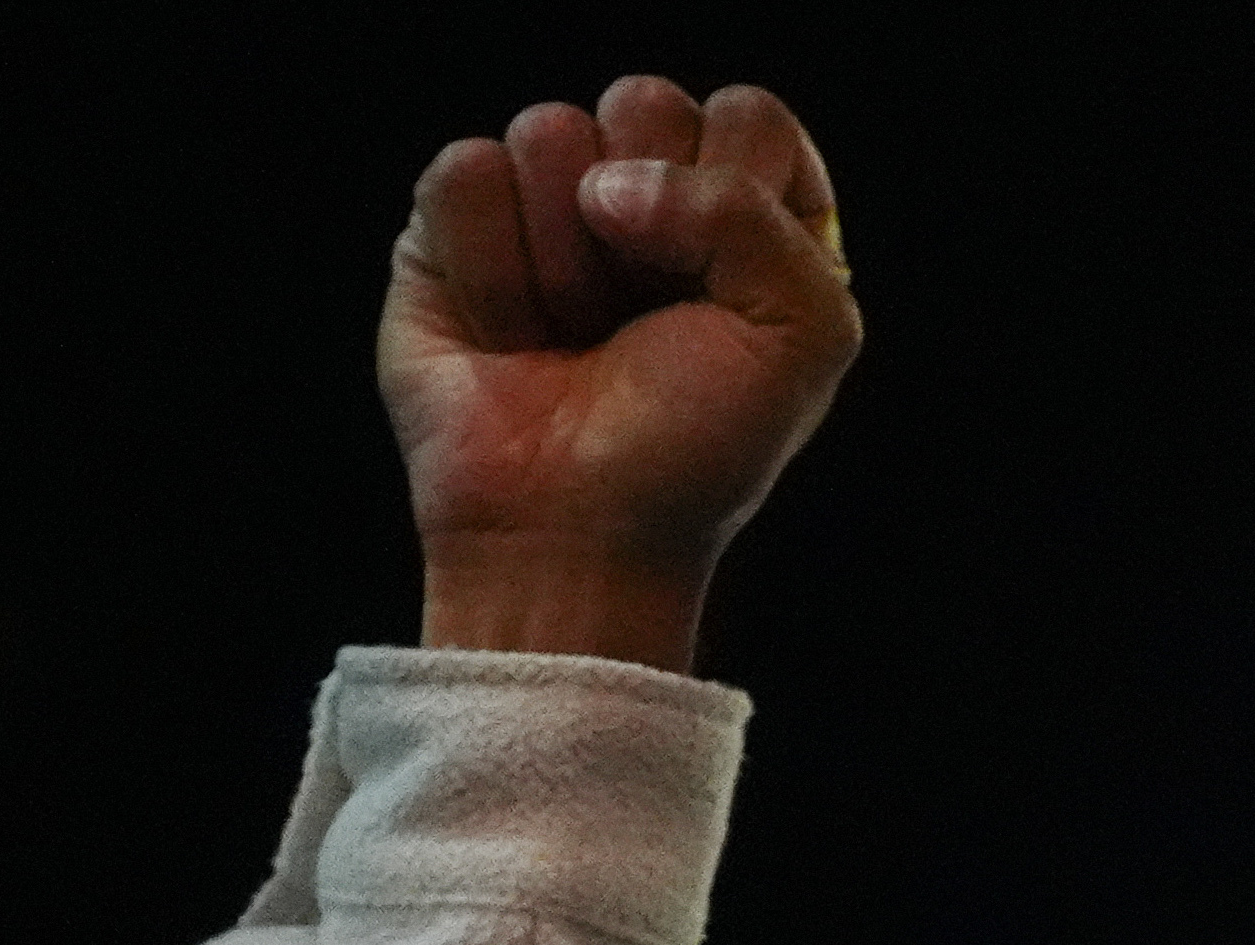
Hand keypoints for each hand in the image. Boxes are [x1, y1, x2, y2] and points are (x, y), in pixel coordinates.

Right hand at [382, 77, 861, 670]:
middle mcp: (648, 199)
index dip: (734, 194)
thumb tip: (611, 184)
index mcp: (745, 215)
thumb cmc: (693, 448)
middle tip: (638, 317)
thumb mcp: (801, 335)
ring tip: (571, 335)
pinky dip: (491, 269)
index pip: (748, 117)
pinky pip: (466, 171)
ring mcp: (547, 207)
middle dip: (648, 223)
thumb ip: (753, 214)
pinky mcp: (453, 229)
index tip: (725, 290)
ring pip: (549, 130)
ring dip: (566, 260)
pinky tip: (507, 332)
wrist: (574, 534)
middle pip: (644, 101)